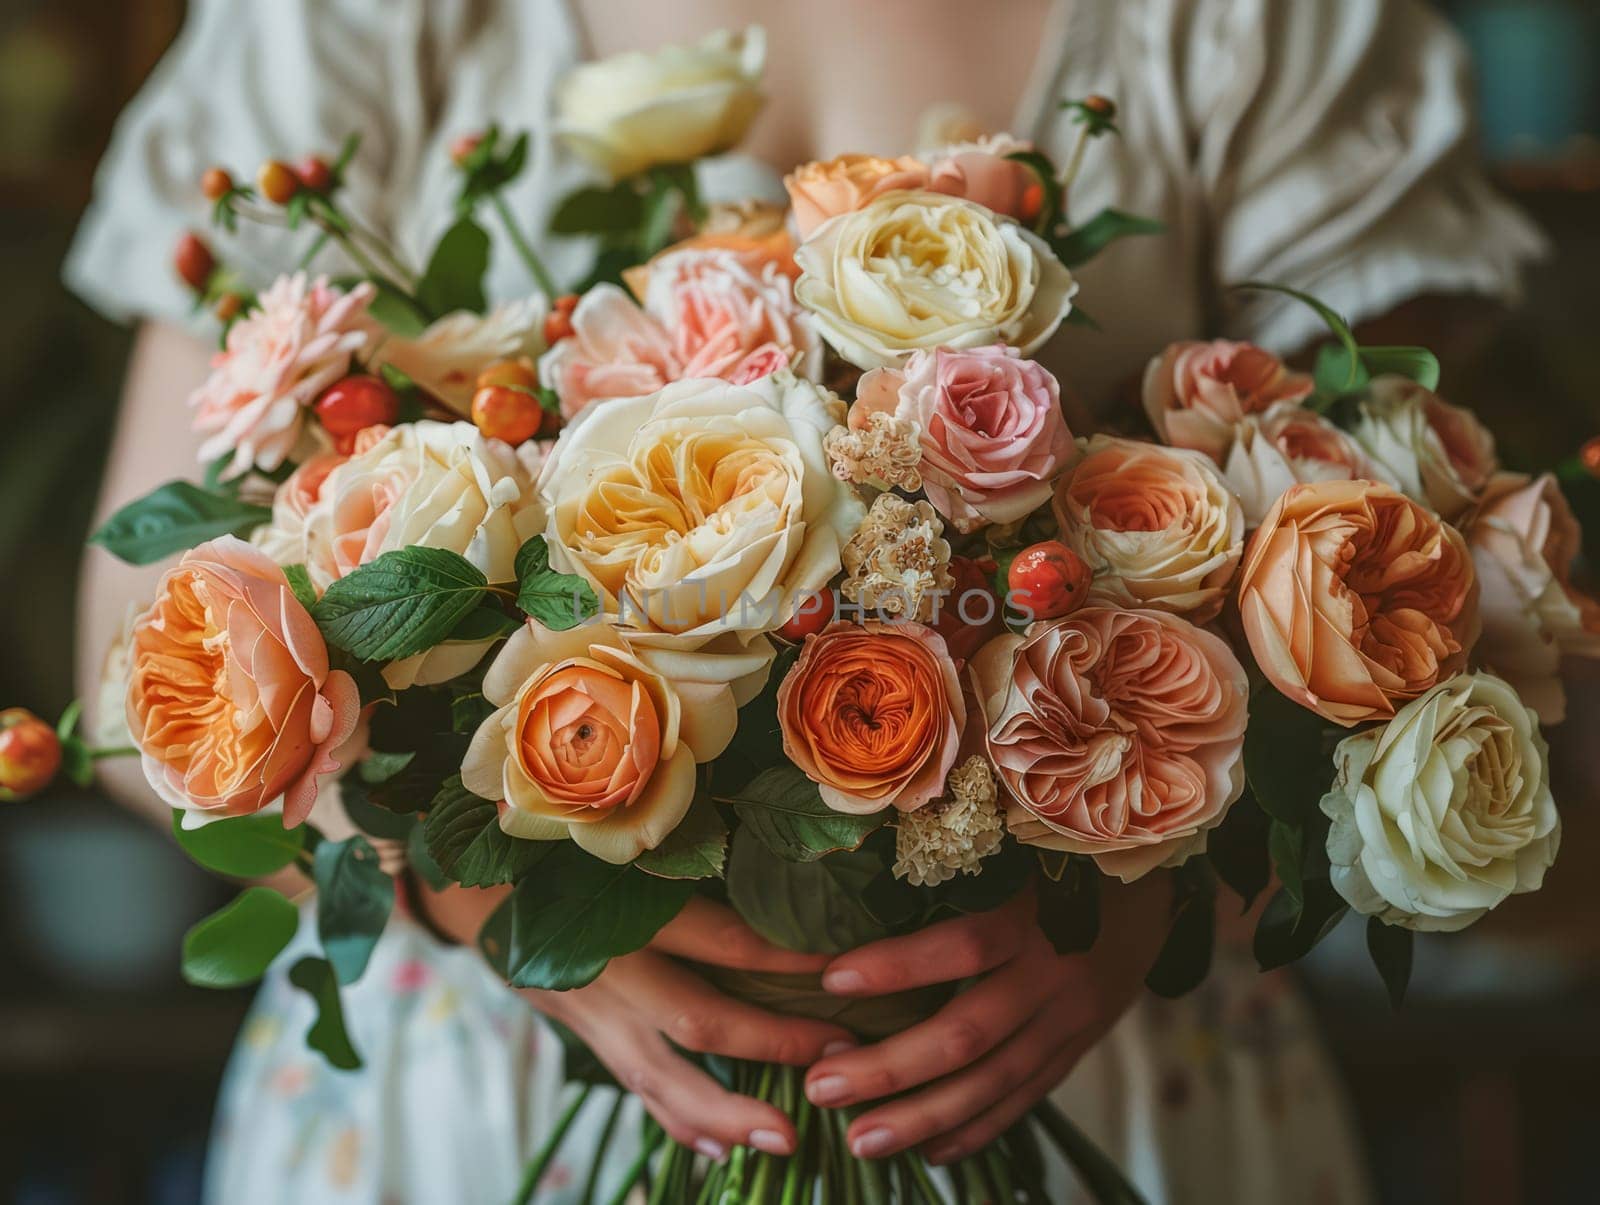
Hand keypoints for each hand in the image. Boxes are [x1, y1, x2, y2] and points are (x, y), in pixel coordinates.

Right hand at [439, 888, 857, 1160]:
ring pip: (663, 1076)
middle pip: (700, 1018)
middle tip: (841, 1056)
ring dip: (726, 1112)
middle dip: (773, 1042)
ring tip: (784, 1139)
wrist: (478, 893)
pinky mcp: (588, 1039)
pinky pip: (639, 1091)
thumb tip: (786, 889)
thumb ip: (689, 876)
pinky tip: (725, 1150)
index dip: (785, 956)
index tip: (843, 968)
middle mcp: (612, 969)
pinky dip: (681, 1121)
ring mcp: (595, 1014)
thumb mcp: (624, 855)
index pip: (722, 938)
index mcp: (628, 909)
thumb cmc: (570, 860)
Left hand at [802, 874, 1170, 1164]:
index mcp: (1038, 912)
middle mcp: (1057, 973)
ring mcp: (1071, 1019)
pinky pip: (1025, 1098)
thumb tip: (863, 878)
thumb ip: (962, 865)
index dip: (899, 966)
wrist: (1158, 885)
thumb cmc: (1065, 851)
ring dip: (923, 1117)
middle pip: (968, 1034)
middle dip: (889, 1067)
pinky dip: (977, 1128)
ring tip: (859, 1139)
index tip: (830, 977)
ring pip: (993, 1083)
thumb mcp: (1023, 845)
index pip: (964, 946)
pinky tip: (929, 1152)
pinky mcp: (1079, 1047)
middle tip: (820, 1086)